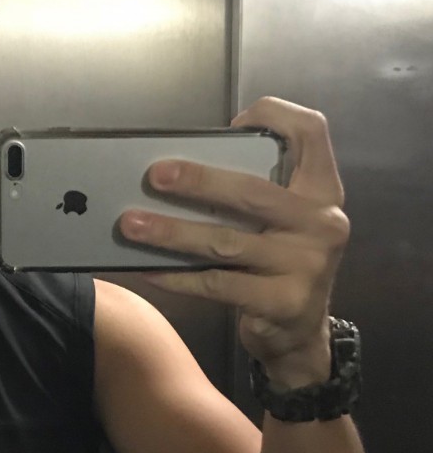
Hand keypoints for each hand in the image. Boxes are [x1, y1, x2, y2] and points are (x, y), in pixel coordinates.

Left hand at [118, 97, 349, 388]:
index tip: (234, 123)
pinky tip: (144, 267)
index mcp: (321, 191)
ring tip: (130, 224)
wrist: (299, 336)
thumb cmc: (277, 266)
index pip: (311, 132)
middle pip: (253, 191)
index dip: (275, 117)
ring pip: (226, 242)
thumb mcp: (280, 223)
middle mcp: (321, 223)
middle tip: (153, 176)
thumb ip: (251, 193)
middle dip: (199, 181)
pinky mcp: (281, 303)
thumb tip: (178, 170)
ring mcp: (306, 265)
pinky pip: (215, 284)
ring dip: (172, 232)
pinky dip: (175, 275)